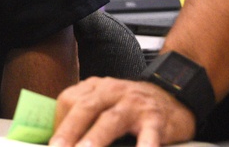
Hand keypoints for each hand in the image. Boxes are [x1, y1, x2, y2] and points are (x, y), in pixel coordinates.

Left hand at [50, 77, 195, 146]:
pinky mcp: (156, 119)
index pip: (68, 100)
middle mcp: (113, 91)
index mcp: (96, 88)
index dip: (59, 123)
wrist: (174, 95)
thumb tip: (61, 141)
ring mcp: (134, 105)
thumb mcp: (106, 102)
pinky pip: (149, 134)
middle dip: (69, 130)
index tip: (54, 144)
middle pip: (85, 108)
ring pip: (111, 119)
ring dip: (95, 138)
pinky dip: (143, 145)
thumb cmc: (132, 106)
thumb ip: (86, 116)